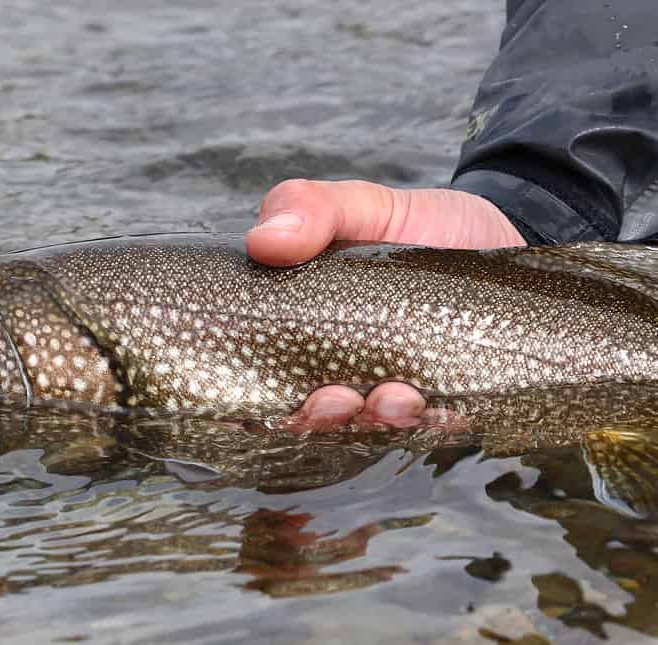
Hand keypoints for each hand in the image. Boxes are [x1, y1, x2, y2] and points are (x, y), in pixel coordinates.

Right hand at [246, 179, 525, 429]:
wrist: (512, 229)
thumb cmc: (425, 224)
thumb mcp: (365, 203)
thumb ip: (311, 208)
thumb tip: (262, 240)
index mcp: (310, 330)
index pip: (267, 379)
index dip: (260, 398)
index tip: (275, 392)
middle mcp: (346, 370)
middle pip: (313, 415)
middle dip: (318, 417)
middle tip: (334, 398)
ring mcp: (397, 389)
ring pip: (372, 426)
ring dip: (376, 421)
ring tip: (396, 398)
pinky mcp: (451, 399)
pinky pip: (434, 426)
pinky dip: (432, 423)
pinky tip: (441, 408)